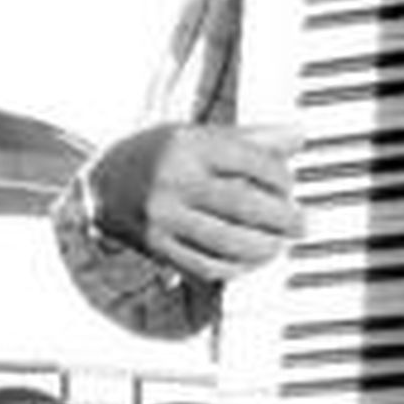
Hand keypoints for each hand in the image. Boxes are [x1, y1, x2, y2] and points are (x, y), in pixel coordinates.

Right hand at [86, 122, 303, 279]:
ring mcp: (164, 217)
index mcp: (189, 145)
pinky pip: (206, 265)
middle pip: (243, 205)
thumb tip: (298, 135)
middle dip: (282, 219)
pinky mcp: (157, 246)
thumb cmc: (161, 155)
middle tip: (300, 224)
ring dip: (263, 248)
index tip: (290, 187)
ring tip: (279, 245)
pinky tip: (251, 261)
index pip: (250, 163)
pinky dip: (236, 268)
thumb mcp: (200, 135)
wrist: (103, 183)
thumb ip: (251, 138)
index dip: (281, 180)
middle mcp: (174, 180)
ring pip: (227, 242)